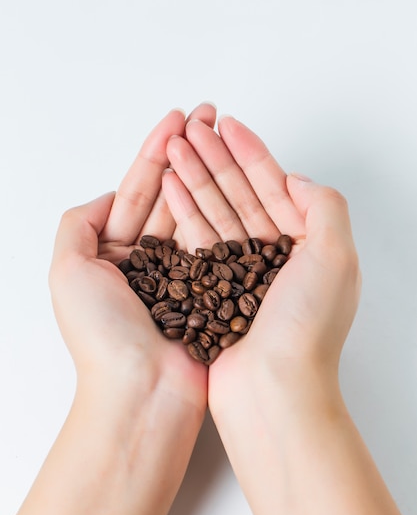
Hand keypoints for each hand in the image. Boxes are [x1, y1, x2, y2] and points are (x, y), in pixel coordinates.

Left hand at [49, 104, 216, 410]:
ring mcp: (182, 273)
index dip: (154, 153)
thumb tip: (109, 197)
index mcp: (110, 254)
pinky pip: (214, 240)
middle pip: (168, 193)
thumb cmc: (103, 338)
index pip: (135, 191)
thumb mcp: (67, 270)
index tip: (176, 121)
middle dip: (186, 152)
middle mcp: (147, 260)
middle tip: (208, 116)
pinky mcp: (210, 287)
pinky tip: (231, 179)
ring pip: (194, 211)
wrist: (144, 392)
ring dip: (206, 172)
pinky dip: (222, 210)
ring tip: (222, 136)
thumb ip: (79, 224)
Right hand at [162, 115, 360, 397]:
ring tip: (174, 148)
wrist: (272, 390)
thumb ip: (324, 207)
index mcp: (305, 245)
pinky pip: (197, 240)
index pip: (274, 186)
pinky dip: (184, 211)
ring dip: (194, 178)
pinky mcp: (212, 288)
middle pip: (240, 194)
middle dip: (216, 158)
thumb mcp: (335, 256)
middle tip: (192, 127)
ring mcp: (240, 272)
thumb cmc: (306, 331)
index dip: (251, 152)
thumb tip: (296, 179)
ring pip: (215, 213)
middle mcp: (273, 257)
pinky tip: (171, 187)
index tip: (228, 124)